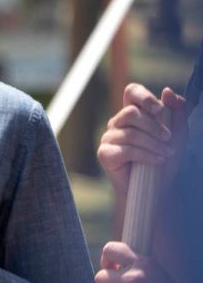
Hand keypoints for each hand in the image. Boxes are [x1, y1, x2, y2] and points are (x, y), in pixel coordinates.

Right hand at [97, 83, 187, 203]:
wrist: (157, 191)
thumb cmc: (165, 161)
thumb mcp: (178, 135)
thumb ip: (177, 112)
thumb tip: (167, 91)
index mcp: (133, 114)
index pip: (131, 92)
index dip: (143, 96)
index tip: (159, 109)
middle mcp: (118, 123)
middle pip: (130, 112)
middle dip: (153, 126)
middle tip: (168, 138)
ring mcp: (109, 138)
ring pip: (130, 133)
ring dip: (153, 144)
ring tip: (167, 153)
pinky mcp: (105, 154)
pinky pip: (125, 149)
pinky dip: (145, 155)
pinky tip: (158, 160)